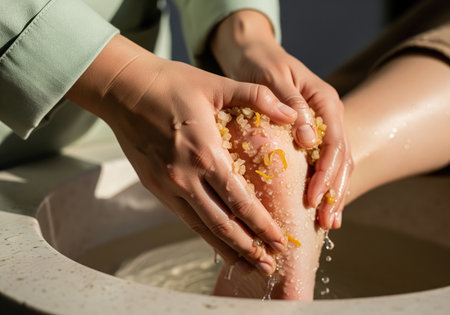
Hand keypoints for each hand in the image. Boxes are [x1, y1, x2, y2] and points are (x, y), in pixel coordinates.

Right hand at [66, 35, 298, 273]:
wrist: (124, 90)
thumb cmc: (172, 84)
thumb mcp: (216, 85)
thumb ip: (257, 97)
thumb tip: (293, 113)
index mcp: (204, 153)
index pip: (239, 201)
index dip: (261, 225)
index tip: (280, 241)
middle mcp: (185, 177)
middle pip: (221, 224)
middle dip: (248, 248)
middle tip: (269, 267)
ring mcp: (167, 185)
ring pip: (201, 227)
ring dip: (226, 248)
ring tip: (246, 266)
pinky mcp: (156, 187)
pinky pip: (184, 217)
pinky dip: (203, 234)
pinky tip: (216, 242)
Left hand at [212, 10, 352, 228]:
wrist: (255, 55)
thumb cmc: (261, 64)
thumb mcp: (274, 78)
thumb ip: (292, 105)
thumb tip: (309, 140)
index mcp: (325, 101)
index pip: (335, 142)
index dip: (326, 172)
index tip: (313, 196)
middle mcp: (329, 116)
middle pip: (341, 159)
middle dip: (334, 191)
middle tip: (326, 221)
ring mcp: (322, 126)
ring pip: (337, 165)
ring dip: (333, 194)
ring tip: (328, 223)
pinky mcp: (310, 136)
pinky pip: (323, 163)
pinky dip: (323, 185)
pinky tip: (319, 207)